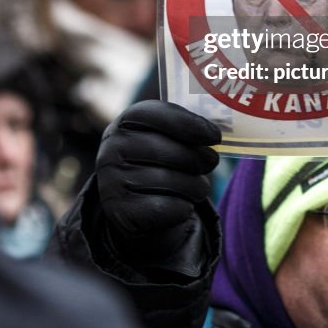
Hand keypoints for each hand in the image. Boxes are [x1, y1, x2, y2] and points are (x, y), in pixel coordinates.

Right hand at [95, 101, 220, 267]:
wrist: (134, 206)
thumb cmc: (158, 162)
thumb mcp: (164, 138)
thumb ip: (184, 128)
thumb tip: (216, 133)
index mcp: (124, 123)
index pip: (156, 114)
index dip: (189, 123)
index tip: (215, 135)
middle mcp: (111, 150)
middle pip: (168, 150)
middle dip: (198, 158)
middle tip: (212, 161)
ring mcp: (112, 182)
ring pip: (171, 181)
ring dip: (195, 186)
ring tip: (200, 187)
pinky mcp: (121, 212)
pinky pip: (166, 208)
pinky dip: (183, 207)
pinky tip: (184, 204)